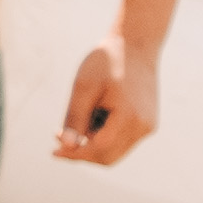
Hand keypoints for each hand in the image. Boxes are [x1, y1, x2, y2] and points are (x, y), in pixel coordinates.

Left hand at [58, 40, 162, 166]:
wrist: (135, 44)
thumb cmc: (107, 62)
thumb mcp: (83, 86)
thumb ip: (74, 118)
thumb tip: (66, 146)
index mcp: (130, 117)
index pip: (98, 149)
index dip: (74, 154)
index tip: (54, 151)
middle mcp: (143, 127)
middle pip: (108, 157)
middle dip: (82, 152)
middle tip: (60, 135)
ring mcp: (148, 127)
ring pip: (115, 151)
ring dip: (93, 143)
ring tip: (85, 111)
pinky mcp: (148, 124)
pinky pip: (123, 141)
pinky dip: (105, 135)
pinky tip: (98, 110)